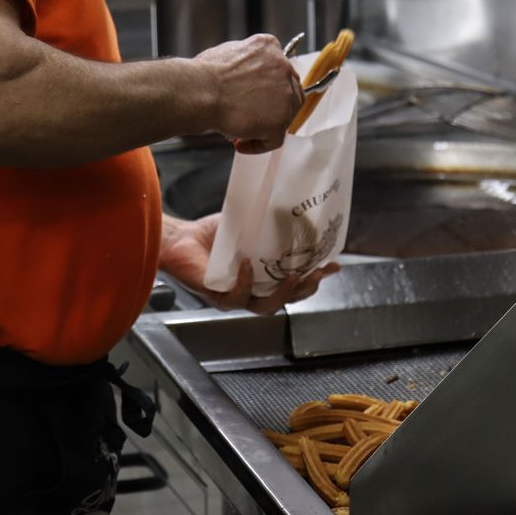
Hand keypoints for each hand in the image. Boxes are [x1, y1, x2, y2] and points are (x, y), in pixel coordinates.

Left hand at [159, 213, 339, 314]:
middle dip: (306, 289)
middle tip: (319, 273)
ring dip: (282, 294)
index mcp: (264, 278)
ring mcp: (236, 297)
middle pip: (287, 300)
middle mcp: (252, 292)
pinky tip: (248, 265)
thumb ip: (270, 226)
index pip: (295, 284)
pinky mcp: (217, 296)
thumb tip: (295, 207)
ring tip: (293, 277)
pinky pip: (236, 295)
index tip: (334, 265)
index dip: (316, 278)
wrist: (181, 239)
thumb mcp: (248, 227)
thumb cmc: (213, 235)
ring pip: (265, 307)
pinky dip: (244, 281)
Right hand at [192, 35, 302, 153]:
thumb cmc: (204, 75)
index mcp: (270, 47)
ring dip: (265, 126)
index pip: (279, 70)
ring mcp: (285, 95)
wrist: (201, 91)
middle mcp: (283, 68)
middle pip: (289, 92)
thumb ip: (246, 62)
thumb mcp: (228, 52)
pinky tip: (241, 143)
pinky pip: (274, 139)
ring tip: (241, 131)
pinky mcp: (280, 120)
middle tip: (251, 115)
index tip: (256, 97)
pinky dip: (258, 145)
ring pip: (285, 116)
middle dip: (272, 106)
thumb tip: (244, 74)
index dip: (269, 87)